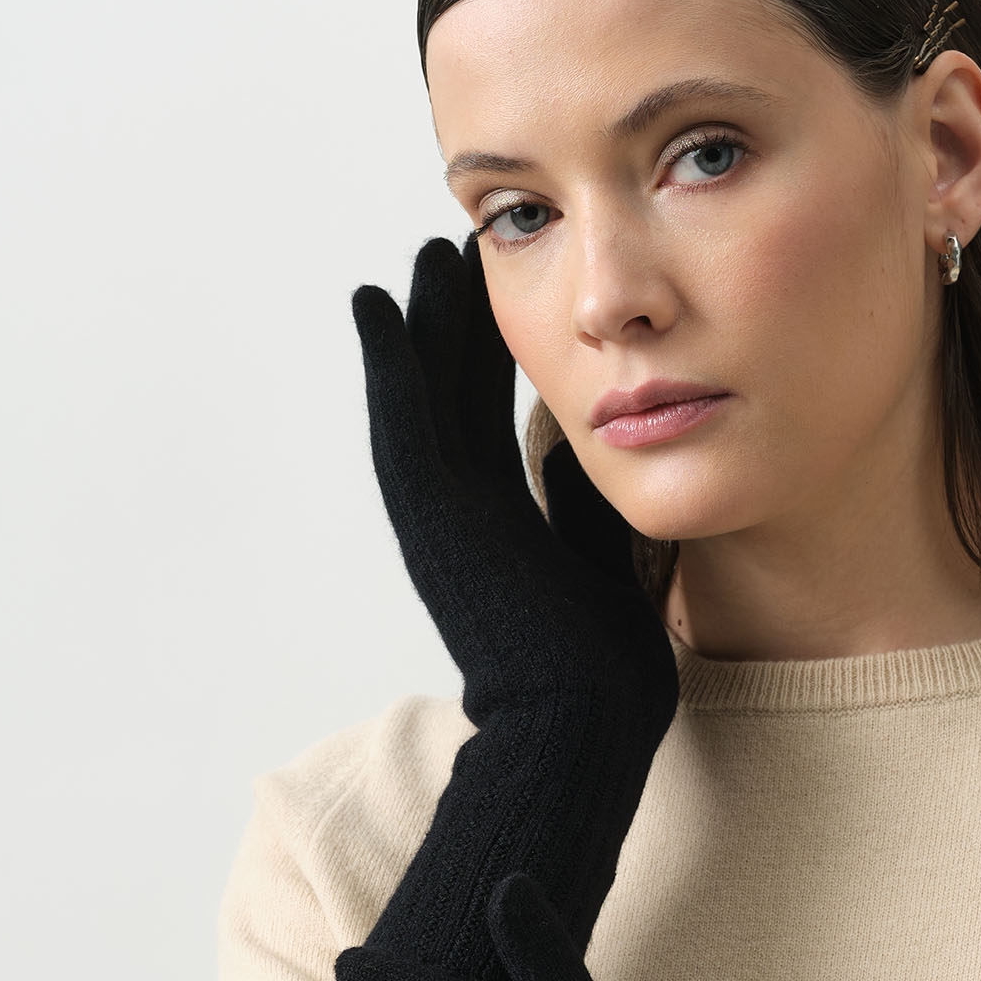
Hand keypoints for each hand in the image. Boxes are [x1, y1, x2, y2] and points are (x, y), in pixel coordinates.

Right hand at [353, 235, 676, 739]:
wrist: (585, 727)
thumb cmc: (605, 674)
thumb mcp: (604, 567)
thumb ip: (586, 509)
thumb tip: (584, 444)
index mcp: (504, 530)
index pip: (488, 422)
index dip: (487, 359)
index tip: (495, 298)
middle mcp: (464, 518)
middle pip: (449, 398)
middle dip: (450, 325)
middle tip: (450, 252)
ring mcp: (442, 518)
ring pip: (418, 398)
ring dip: (416, 326)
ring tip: (417, 257)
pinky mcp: (433, 518)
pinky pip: (402, 422)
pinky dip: (385, 362)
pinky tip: (375, 301)